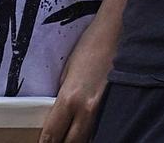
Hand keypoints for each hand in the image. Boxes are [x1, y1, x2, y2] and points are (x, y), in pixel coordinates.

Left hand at [39, 20, 115, 142]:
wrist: (118, 31)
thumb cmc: (92, 44)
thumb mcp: (68, 68)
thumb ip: (63, 92)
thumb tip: (59, 108)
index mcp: (70, 98)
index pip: (53, 133)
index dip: (46, 142)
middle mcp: (87, 109)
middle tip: (56, 141)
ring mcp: (104, 110)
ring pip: (88, 139)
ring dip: (77, 140)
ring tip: (70, 137)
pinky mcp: (117, 106)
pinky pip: (101, 127)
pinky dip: (93, 132)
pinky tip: (89, 128)